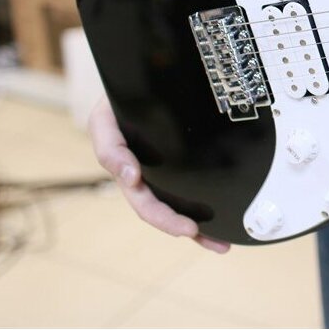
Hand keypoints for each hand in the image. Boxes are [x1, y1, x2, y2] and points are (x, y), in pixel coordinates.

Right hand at [88, 96, 229, 253]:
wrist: (139, 84)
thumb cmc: (120, 102)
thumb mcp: (104, 117)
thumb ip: (109, 146)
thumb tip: (129, 177)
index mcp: (125, 167)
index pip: (136, 192)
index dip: (148, 201)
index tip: (166, 206)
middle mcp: (143, 176)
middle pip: (156, 208)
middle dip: (173, 222)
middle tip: (192, 230)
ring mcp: (161, 175)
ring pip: (177, 209)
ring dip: (197, 232)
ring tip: (220, 245)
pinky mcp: (180, 172)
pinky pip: (191, 197)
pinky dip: (206, 218)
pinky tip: (224, 231)